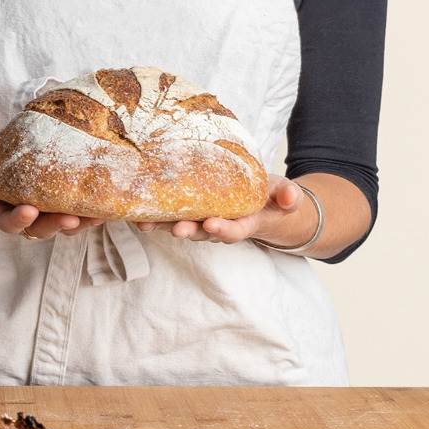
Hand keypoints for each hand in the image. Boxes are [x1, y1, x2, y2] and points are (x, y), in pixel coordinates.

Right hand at [0, 142, 105, 239]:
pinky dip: (84, 208)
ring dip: (78, 222)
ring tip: (97, 215)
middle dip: (56, 225)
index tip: (29, 210)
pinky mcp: (50, 203)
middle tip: (72, 218)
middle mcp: (17, 217)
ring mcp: (36, 212)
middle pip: (39, 229)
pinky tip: (101, 201)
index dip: (18, 220)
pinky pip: (68, 210)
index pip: (6, 222)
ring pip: (59, 224)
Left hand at [154, 175, 317, 247]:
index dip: (222, 230)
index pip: (233, 230)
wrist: (260, 206)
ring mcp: (202, 222)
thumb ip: (289, 195)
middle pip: (202, 233)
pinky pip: (170, 218)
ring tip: (144, 224)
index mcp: (244, 223)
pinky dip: (154, 217)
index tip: (211, 224)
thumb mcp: (285, 194)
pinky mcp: (188, 215)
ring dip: (162, 226)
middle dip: (188, 231)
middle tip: (176, 228)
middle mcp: (220, 227)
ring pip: (181, 227)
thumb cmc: (270, 198)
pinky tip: (137, 215)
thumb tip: (291, 197)